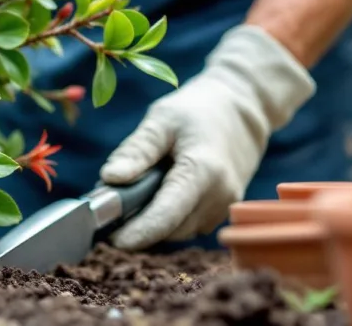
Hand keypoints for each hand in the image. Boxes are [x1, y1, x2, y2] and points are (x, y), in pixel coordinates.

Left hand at [99, 25, 315, 249]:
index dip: (138, 232)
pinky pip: (188, 224)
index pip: (166, 215)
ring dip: (152, 221)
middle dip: (138, 224)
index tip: (111, 240)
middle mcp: (219, 196)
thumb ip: (137, 151)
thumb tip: (110, 179)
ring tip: (132, 192)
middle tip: (108, 204)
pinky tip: (155, 192)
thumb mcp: (161, 119)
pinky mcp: (223, 211)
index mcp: (203, 171)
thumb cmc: (199, 110)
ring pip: (178, 231)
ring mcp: (225, 206)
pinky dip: (168, 217)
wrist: (243, 110)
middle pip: (170, 228)